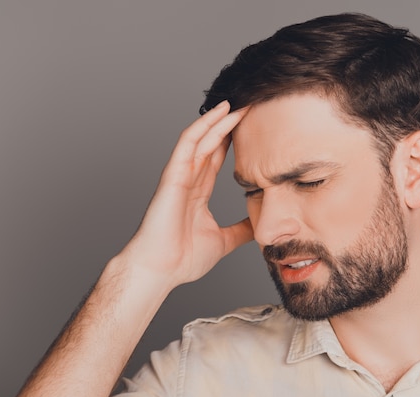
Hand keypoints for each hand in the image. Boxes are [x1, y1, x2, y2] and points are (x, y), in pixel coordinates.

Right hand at [120, 101, 252, 289]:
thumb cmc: (182, 259)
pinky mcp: (172, 175)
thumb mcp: (224, 241)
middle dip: (229, 126)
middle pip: (210, 144)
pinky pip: (187, 143)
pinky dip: (202, 126)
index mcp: (197, 193)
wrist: (161, 271)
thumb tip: (258, 227)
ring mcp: (179, 176)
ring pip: (200, 138)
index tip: (253, 129)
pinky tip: (218, 113)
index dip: (233, 142)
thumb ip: (240, 230)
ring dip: (219, 119)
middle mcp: (188, 180)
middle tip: (250, 108)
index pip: (216, 160)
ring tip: (238, 103)